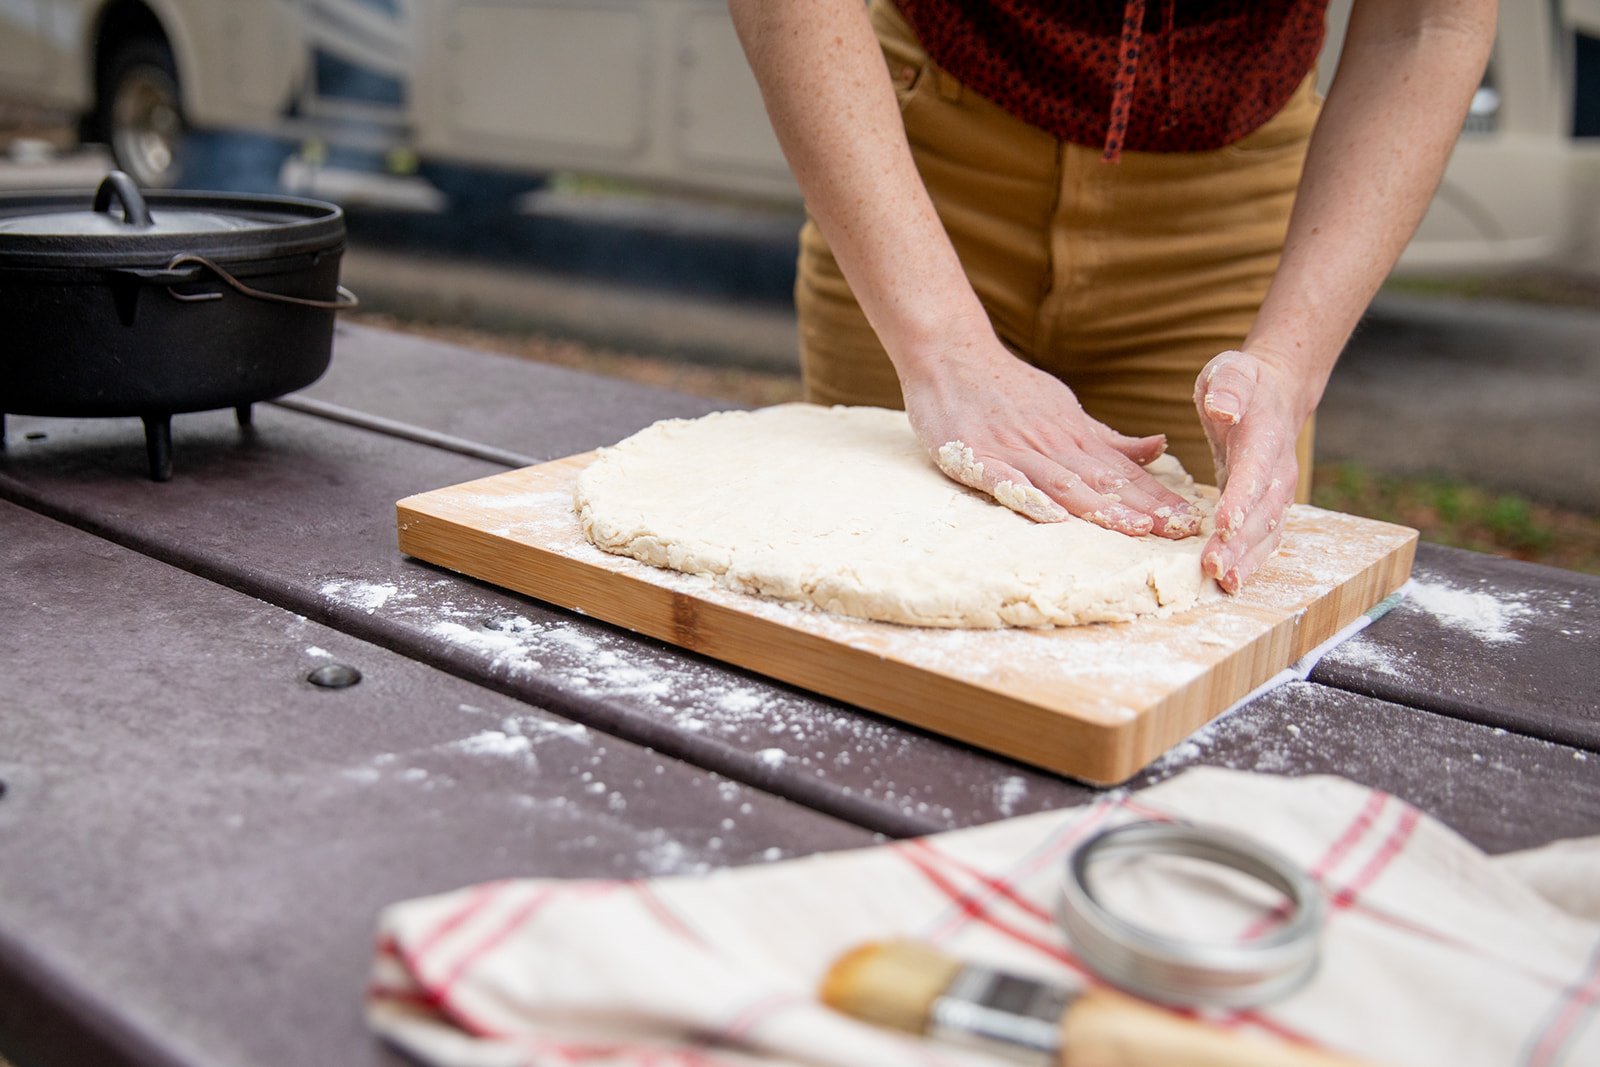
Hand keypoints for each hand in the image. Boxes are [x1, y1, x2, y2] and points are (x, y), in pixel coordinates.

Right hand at [902, 342, 1203, 537]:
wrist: (949, 354)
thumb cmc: (1006, 387)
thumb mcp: (1065, 409)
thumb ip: (1107, 438)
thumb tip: (1160, 447)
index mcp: (1073, 436)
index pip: (1123, 472)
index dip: (1157, 496)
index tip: (1190, 519)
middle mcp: (1050, 444)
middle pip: (1102, 481)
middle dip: (1142, 507)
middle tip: (1178, 531)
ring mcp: (1012, 450)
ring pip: (1063, 483)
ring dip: (1100, 508)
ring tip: (1135, 529)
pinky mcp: (974, 456)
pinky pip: (1003, 480)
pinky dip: (1028, 497)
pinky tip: (1051, 516)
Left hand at [1194, 351, 1305, 591]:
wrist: (1274, 395)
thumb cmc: (1243, 383)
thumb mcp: (1231, 370)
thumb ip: (1228, 387)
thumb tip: (1223, 408)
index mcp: (1265, 437)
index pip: (1254, 472)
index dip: (1241, 499)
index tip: (1224, 524)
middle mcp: (1277, 470)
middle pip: (1261, 512)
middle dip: (1239, 542)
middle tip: (1213, 566)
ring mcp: (1276, 492)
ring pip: (1266, 532)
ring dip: (1246, 559)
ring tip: (1223, 582)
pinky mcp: (1267, 506)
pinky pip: (1263, 538)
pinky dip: (1249, 560)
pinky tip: (1230, 581)